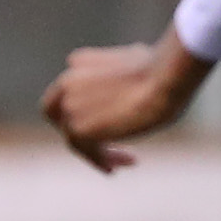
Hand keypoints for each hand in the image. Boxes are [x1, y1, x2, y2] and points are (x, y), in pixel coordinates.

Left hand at [41, 34, 213, 172]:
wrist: (165, 79)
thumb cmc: (164, 70)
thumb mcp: (139, 59)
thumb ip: (121, 70)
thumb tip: (131, 72)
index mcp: (80, 62)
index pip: (70, 89)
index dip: (84, 107)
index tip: (111, 120)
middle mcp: (67, 81)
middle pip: (56, 113)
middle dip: (75, 129)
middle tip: (101, 147)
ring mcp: (69, 105)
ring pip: (74, 136)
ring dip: (99, 150)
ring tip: (128, 159)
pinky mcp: (77, 128)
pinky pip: (84, 150)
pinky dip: (103, 159)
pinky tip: (130, 160)